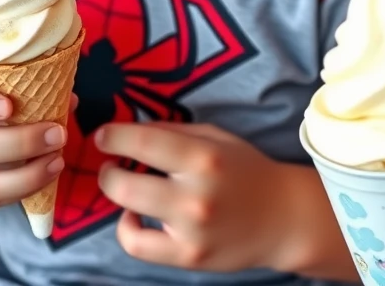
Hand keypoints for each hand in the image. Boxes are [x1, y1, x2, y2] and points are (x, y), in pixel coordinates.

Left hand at [97, 121, 295, 271]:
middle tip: (108, 164)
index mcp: (204, 157)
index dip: (115, 136)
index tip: (102, 135)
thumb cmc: (248, 170)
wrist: (282, 217)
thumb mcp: (217, 138)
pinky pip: (138, 245)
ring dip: (116, 194)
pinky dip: (127, 229)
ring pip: (129, 211)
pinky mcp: (187, 256)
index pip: (145, 142)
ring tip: (122, 184)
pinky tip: (133, 216)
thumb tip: (132, 129)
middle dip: (107, 171)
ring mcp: (190, 230)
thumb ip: (175, 132)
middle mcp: (195, 194)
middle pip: (126, 184)